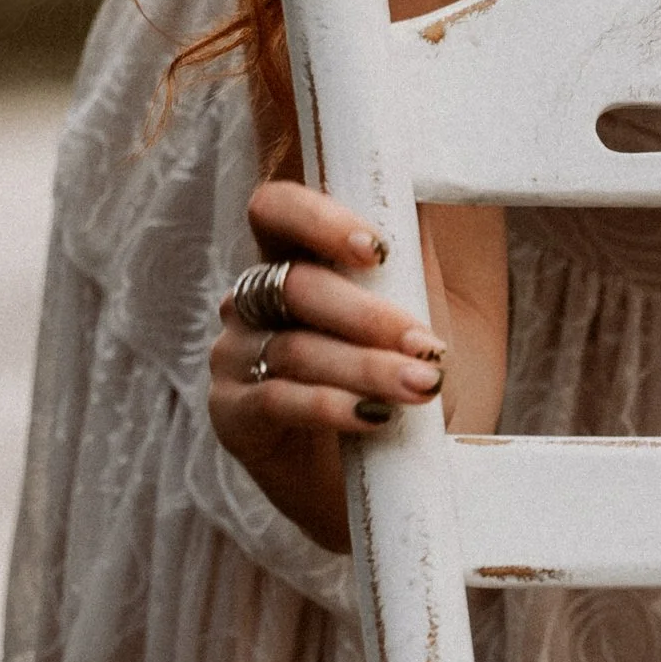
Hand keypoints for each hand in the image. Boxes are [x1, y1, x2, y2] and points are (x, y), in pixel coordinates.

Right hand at [205, 178, 448, 553]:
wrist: (393, 471)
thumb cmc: (405, 374)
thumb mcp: (422, 305)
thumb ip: (414, 248)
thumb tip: (425, 190)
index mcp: (292, 257)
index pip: (277, 209)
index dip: (316, 219)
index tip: (378, 249)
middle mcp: (253, 301)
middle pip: (294, 286)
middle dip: (368, 316)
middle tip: (428, 347)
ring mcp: (235, 356)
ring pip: (296, 348)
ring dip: (366, 368)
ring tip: (423, 386)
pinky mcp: (232, 415)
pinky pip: (276, 401)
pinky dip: (330, 405)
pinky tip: (373, 416)